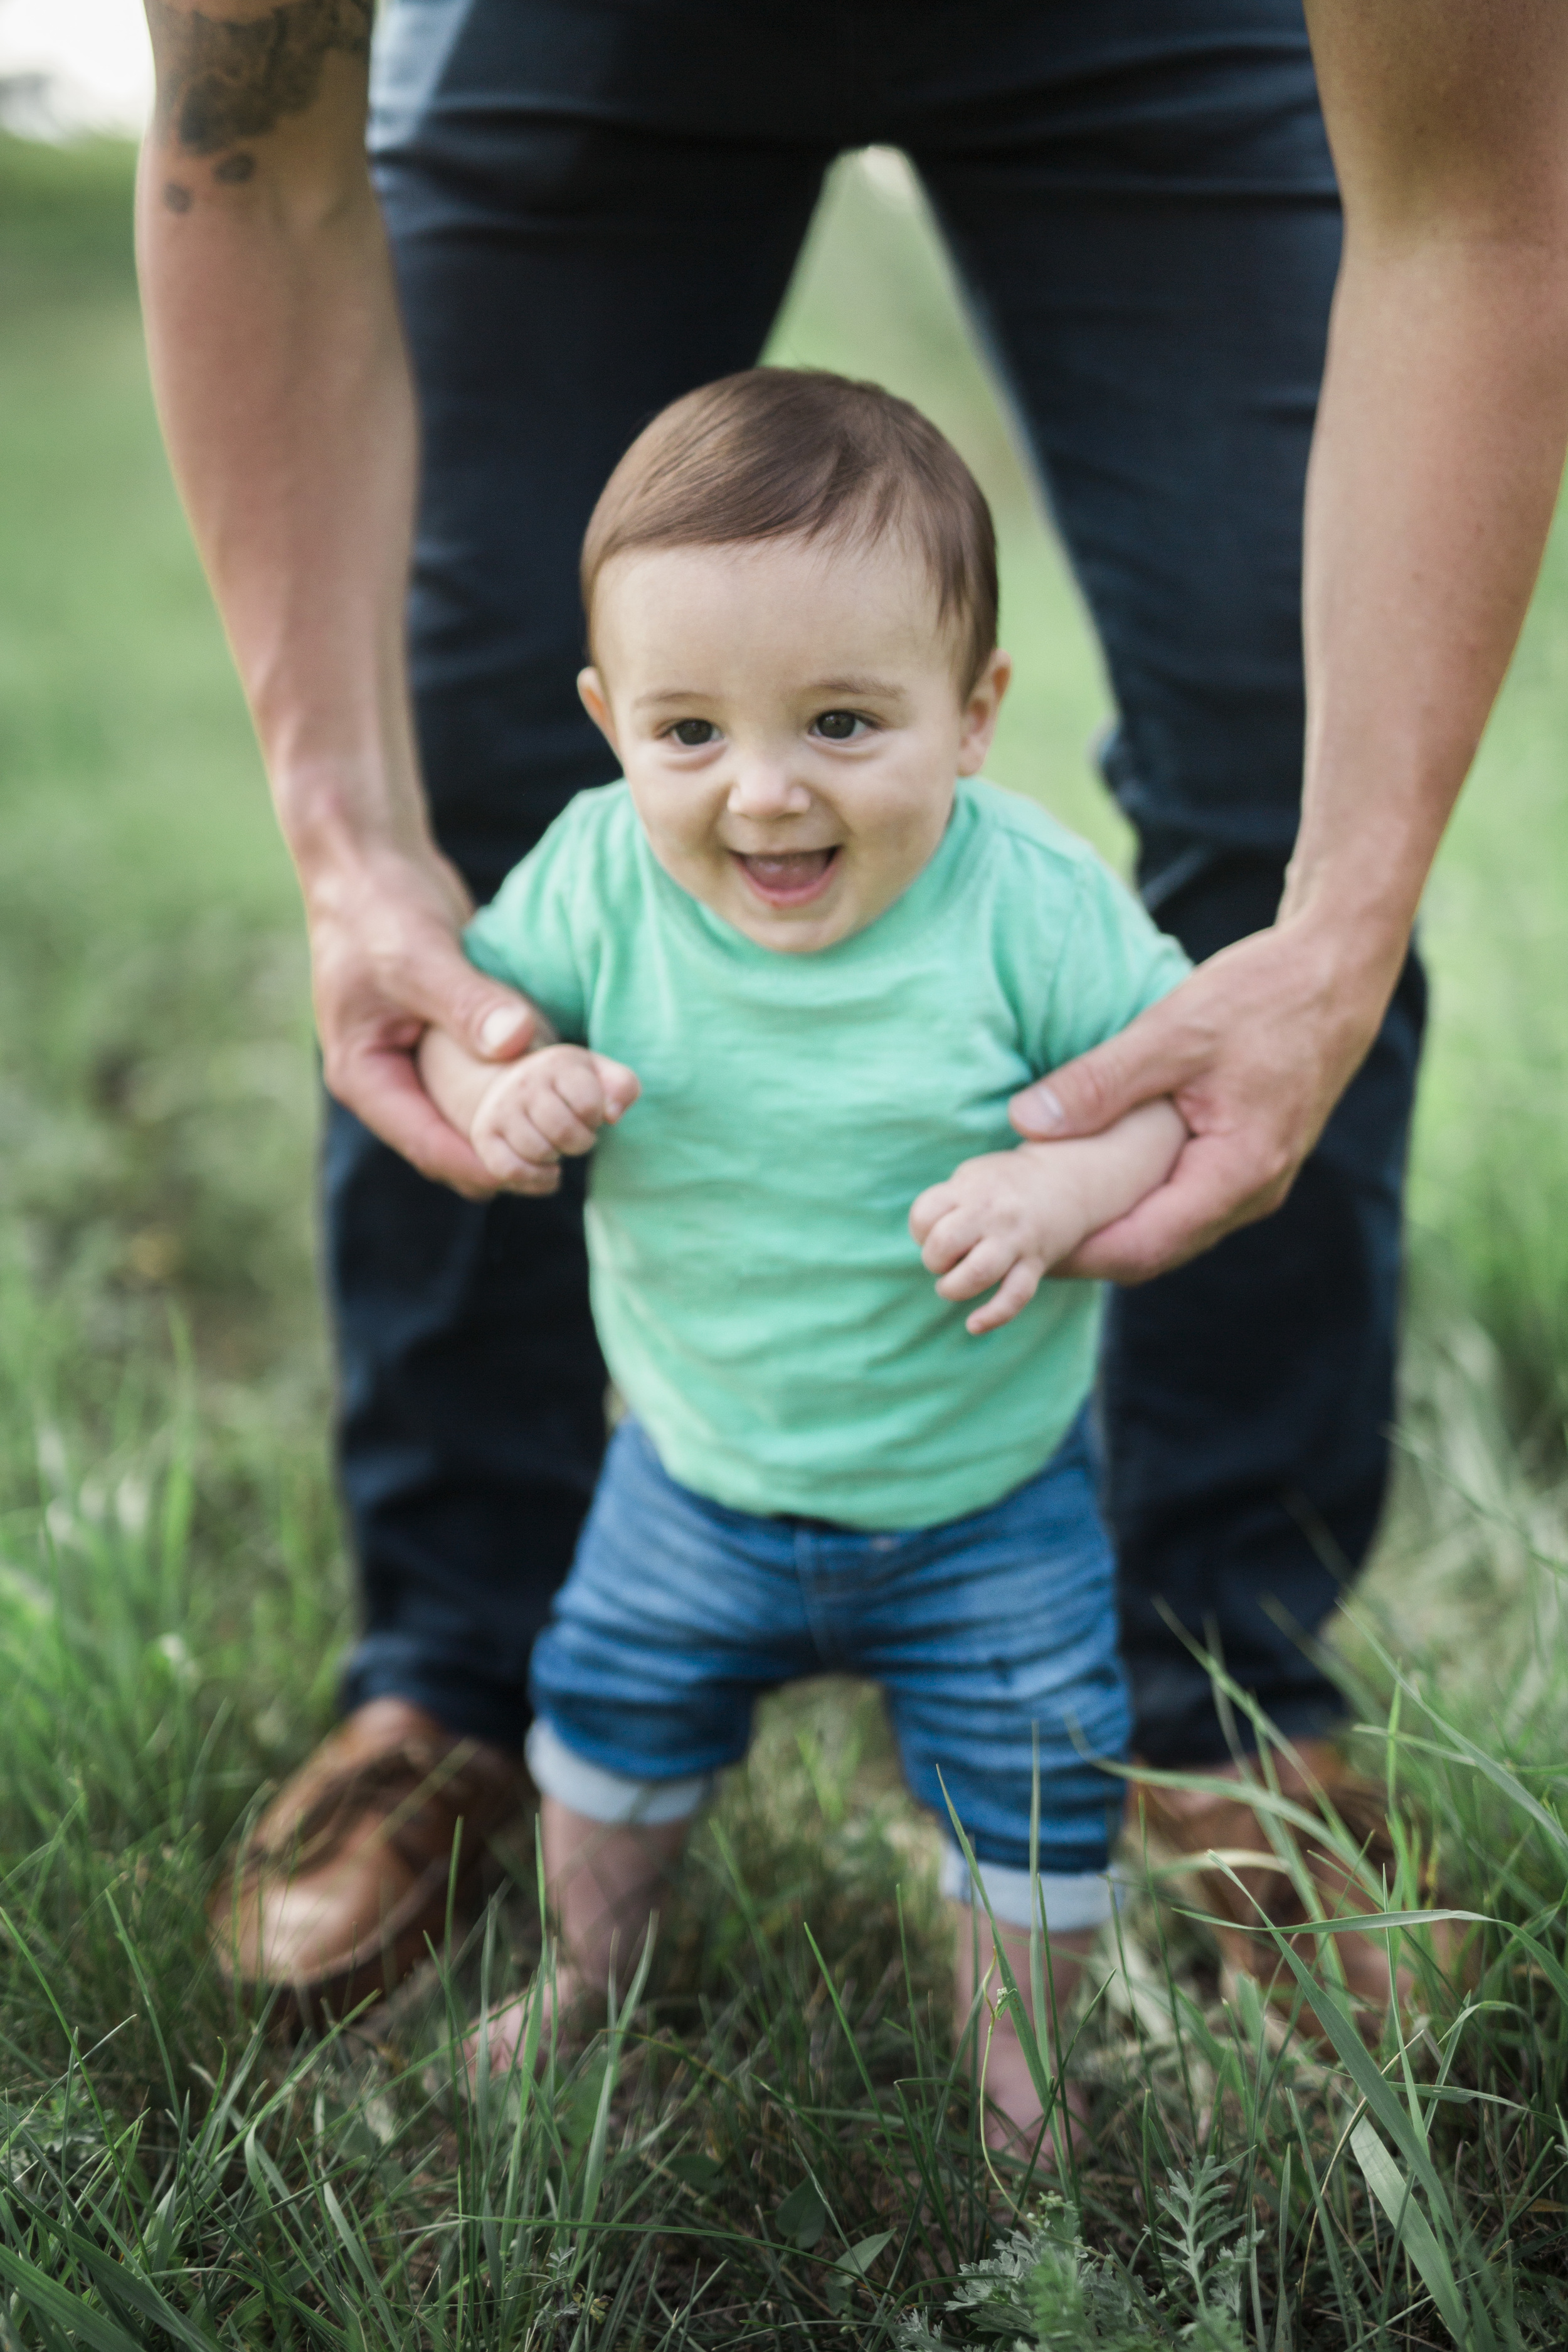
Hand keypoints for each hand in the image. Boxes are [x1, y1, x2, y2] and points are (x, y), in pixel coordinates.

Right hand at [306, 842, 536, 1196]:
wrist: (370, 858)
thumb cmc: (380, 905)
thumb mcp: (421, 955)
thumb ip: (467, 1002)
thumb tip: (515, 1042)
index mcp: (364, 1076)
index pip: (426, 1144)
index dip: (483, 1165)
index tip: (540, 1174)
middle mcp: (388, 1080)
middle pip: (448, 1143)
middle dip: (502, 1157)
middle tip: (565, 1167)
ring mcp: (414, 1062)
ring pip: (468, 1117)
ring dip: (514, 1129)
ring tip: (572, 1141)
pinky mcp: (444, 1040)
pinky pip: (482, 1083)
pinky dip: (516, 1092)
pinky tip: (563, 1096)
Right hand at [470, 1045, 640, 1194]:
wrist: (520, 1085)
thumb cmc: (570, 1085)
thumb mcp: (601, 1075)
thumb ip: (622, 1087)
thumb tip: (613, 1114)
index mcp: (556, 1064)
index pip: (588, 1105)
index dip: (595, 1118)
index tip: (590, 1113)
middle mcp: (523, 1083)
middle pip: (563, 1131)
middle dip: (580, 1141)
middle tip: (577, 1134)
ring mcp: (500, 1109)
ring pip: (538, 1151)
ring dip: (557, 1158)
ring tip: (557, 1145)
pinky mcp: (485, 1135)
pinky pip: (510, 1170)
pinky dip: (536, 1179)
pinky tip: (549, 1171)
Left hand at [910, 1145, 1089, 1334]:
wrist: (1066, 1181)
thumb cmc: (1006, 1181)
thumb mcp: (973, 1175)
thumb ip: (948, 1200)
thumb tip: (925, 1237)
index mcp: (972, 1189)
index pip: (924, 1215)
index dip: (919, 1231)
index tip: (931, 1232)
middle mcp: (993, 1214)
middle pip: (945, 1244)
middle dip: (933, 1260)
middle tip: (943, 1259)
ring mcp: (1016, 1240)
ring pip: (978, 1274)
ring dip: (954, 1287)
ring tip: (952, 1285)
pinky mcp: (1036, 1263)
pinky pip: (1015, 1296)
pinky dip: (993, 1316)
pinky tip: (974, 1326)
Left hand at [1008, 918, 1402, 1281]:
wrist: (1339, 970)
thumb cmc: (1266, 994)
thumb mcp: (1172, 1032)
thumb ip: (1100, 1082)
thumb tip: (1024, 1121)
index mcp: (1237, 1174)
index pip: (1140, 1248)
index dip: (1074, 1253)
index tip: (1017, 1242)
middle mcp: (1253, 1193)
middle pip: (1153, 1252)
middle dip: (1085, 1248)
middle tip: (1017, 1233)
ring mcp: (1256, 1181)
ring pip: (1169, 1231)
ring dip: (1111, 1227)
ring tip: (1045, 1209)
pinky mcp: (1251, 1161)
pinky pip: (1186, 1203)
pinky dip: (1139, 1201)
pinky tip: (1095, 1178)